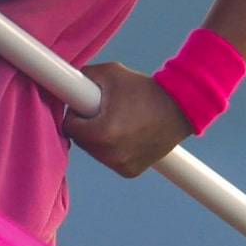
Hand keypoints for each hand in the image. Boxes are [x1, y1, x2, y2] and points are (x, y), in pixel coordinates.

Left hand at [64, 62, 192, 176]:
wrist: (180, 107)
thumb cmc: (143, 88)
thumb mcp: (111, 73)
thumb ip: (83, 76)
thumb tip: (65, 80)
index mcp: (101, 133)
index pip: (69, 127)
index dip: (76, 112)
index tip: (87, 103)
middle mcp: (109, 155)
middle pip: (81, 141)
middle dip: (87, 125)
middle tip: (106, 109)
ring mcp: (120, 166)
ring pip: (95, 151)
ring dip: (99, 137)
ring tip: (121, 119)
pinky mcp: (130, 171)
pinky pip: (111, 159)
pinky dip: (114, 148)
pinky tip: (128, 132)